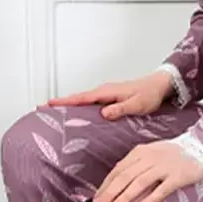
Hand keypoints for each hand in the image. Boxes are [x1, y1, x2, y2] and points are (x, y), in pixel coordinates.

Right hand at [46, 71, 173, 119]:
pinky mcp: (110, 99)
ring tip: (54, 113)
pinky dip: (80, 106)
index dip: (64, 101)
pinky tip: (77, 115)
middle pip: (77, 98)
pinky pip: (91, 103)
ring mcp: (106, 95)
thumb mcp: (137, 104)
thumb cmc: (149, 94)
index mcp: (106, 92)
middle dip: (60, 103)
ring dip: (69, 105)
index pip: (81, 98)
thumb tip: (103, 113)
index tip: (48, 103)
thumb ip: (120, 109)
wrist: (160, 85)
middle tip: (42, 109)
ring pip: (83, 101)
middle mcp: (103, 92)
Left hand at [93, 140, 202, 201]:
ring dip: (125, 195)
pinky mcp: (178, 176)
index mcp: (141, 152)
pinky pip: (162, 188)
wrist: (202, 148)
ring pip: (140, 182)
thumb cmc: (173, 154)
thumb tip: (116, 185)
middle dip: (110, 192)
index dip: (106, 184)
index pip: (118, 169)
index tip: (96, 198)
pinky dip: (150, 198)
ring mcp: (164, 166)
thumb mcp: (151, 154)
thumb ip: (135, 166)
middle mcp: (150, 157)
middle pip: (125, 176)